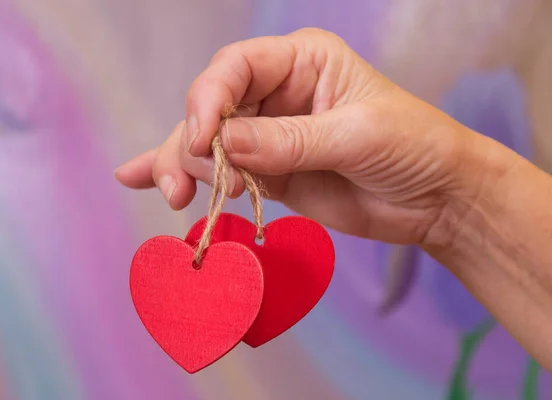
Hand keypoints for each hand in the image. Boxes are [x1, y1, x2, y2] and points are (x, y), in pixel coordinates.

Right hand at [114, 28, 502, 247]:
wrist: (435, 198)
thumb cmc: (414, 147)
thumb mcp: (357, 135)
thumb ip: (289, 141)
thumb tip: (225, 145)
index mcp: (301, 61)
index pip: (235, 67)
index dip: (208, 100)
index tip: (204, 142)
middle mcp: (277, 93)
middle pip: (210, 108)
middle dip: (191, 144)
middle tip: (187, 186)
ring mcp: (269, 136)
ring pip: (206, 143)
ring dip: (182, 167)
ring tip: (180, 199)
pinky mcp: (267, 173)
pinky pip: (219, 172)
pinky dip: (183, 174)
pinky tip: (140, 178)